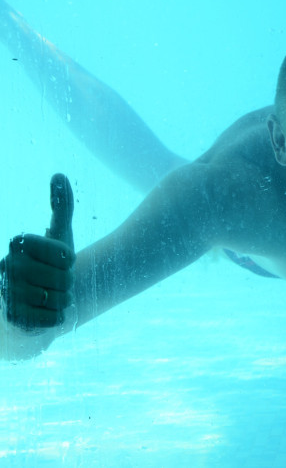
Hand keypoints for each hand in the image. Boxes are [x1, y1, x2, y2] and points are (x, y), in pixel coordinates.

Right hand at [1, 174, 75, 331]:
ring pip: (60, 300)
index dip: (70, 260)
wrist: (34, 302)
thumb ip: (61, 206)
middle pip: (65, 279)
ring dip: (63, 301)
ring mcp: (6, 293)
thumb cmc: (49, 265)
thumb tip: (58, 175)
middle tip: (54, 281)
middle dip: (68, 282)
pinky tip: (45, 312)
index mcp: (18, 244)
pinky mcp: (13, 318)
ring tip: (50, 296)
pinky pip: (54, 319)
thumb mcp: (59, 234)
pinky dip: (57, 317)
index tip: (60, 260)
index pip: (66, 254)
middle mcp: (6, 267)